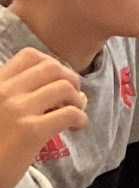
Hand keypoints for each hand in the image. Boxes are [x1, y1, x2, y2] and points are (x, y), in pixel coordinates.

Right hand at [0, 49, 87, 187]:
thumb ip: (15, 97)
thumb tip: (63, 90)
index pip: (30, 56)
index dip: (52, 65)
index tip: (56, 81)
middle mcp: (4, 91)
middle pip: (52, 67)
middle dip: (70, 79)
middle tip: (72, 97)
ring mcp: (17, 110)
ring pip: (64, 87)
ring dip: (77, 99)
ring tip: (75, 112)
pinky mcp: (31, 131)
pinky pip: (70, 113)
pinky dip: (81, 118)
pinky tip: (77, 127)